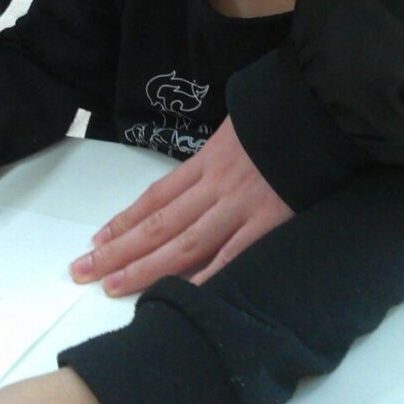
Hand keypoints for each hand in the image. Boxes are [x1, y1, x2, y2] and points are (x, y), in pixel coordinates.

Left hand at [70, 116, 294, 295]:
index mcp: (208, 161)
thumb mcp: (240, 129)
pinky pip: (232, 257)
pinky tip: (179, 294)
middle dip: (118, 250)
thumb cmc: (282, 118)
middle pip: (158, 224)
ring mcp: (241, 205)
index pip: (156, 196)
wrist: (321, 109)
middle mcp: (216, 185)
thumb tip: (200, 177)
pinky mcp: (269, 222)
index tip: (97, 239)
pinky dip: (205, 279)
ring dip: (146, 268)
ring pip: (184, 243)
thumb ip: (219, 157)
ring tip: (113, 287)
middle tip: (83, 271)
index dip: (124, 219)